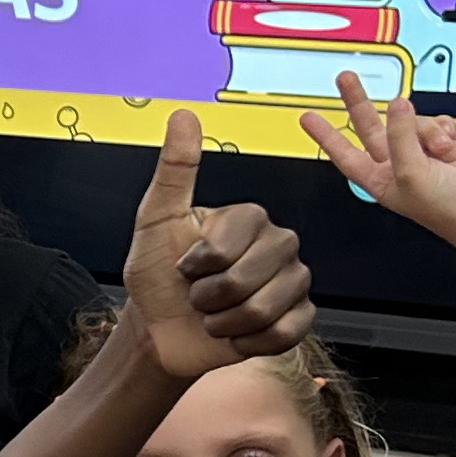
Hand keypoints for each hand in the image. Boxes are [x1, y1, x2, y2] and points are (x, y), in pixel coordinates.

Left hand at [118, 111, 313, 379]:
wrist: (161, 329)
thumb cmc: (156, 275)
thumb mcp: (155, 220)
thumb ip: (174, 170)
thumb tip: (183, 114)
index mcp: (250, 218)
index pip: (228, 246)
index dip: (196, 266)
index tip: (183, 266)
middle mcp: (280, 244)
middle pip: (248, 280)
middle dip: (208, 297)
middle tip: (197, 294)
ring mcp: (294, 281)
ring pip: (265, 309)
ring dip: (224, 322)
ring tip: (213, 314)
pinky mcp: (300, 317)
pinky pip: (284, 333)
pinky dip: (248, 342)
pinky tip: (235, 333)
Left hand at [303, 71, 455, 237]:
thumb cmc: (448, 209)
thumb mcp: (411, 172)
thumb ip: (401, 135)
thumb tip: (399, 105)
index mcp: (379, 179)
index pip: (344, 152)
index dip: (325, 135)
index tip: (308, 118)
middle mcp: (398, 164)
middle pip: (370, 126)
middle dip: (358, 101)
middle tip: (346, 78)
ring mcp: (422, 153)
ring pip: (412, 120)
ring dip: (424, 129)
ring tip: (439, 150)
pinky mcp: (447, 144)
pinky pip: (438, 121)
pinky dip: (444, 129)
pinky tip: (451, 145)